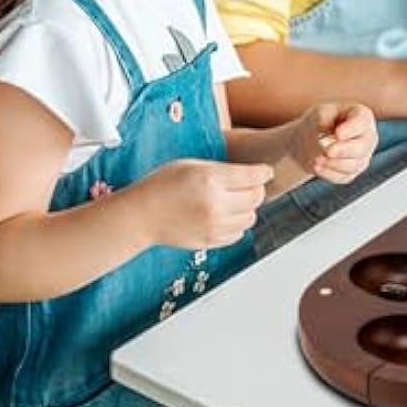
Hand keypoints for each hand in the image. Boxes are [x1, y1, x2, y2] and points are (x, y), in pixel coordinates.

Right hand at [138, 159, 273, 249]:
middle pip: (256, 197)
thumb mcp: (192, 164)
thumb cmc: (162, 185)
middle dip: (257, 189)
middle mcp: (215, 204)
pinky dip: (236, 224)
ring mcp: (214, 226)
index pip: (253, 176)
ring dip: (247, 208)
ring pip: (251, 217)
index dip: (264, 172)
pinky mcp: (210, 241)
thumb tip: (252, 173)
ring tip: (233, 201)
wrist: (141, 215)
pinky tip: (224, 215)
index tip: (266, 172)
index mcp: (211, 179)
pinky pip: (238, 234)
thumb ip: (223, 169)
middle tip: (248, 185)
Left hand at [295, 102, 376, 184]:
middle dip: (344, 150)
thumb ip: (324, 117)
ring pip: (354, 165)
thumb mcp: (320, 112)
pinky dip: (329, 173)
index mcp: (363, 117)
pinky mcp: (352, 172)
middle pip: (362, 147)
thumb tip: (326, 127)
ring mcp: (362, 156)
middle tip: (328, 151)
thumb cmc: (321, 120)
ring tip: (316, 159)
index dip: (352, 129)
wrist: (312, 139)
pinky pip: (344, 177)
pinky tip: (317, 167)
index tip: (338, 134)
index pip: (362, 122)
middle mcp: (368, 137)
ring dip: (334, 163)